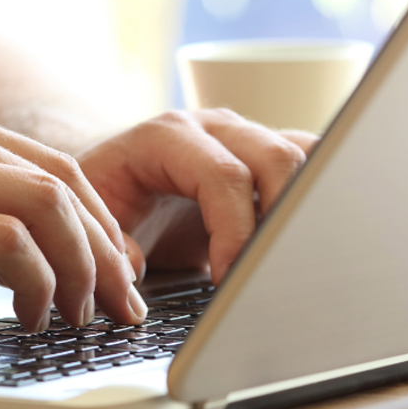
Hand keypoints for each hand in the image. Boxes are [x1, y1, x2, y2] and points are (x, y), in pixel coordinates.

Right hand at [0, 108, 142, 337]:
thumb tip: (49, 265)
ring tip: (79, 316)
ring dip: (79, 267)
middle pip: (63, 184)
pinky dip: (37, 283)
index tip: (118, 274)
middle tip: (121, 304)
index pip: (56, 170)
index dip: (100, 224)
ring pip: (46, 205)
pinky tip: (30, 316)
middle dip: (105, 250)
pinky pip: (7, 243)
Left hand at [77, 109, 317, 283]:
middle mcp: (214, 128)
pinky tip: (308, 239)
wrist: (111, 174)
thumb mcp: (89, 220)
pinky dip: (318, 199)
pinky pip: (312, 164)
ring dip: (307, 207)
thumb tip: (132, 269)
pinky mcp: (266, 159)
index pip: (223, 176)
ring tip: (289, 258)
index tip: (228, 279)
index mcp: (167, 137)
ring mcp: (246, 138)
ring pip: (305, 155)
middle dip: (281, 221)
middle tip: (265, 273)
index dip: (234, 232)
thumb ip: (108, 246)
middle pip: (276, 158)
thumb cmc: (102, 195)